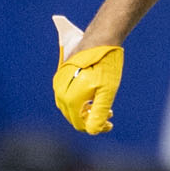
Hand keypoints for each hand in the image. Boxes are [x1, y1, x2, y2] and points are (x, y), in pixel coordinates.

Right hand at [51, 14, 121, 134]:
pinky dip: (80, 100)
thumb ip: (99, 113)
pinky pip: (68, 94)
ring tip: (103, 106)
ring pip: (70, 105)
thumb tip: (92, 131)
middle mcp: (60, 90)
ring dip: (85, 110)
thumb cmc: (105, 65)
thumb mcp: (107, 92)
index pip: (79, 123)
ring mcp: (59, 82)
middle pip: (73, 115)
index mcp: (70, 97)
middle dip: (90, 119)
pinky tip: (94, 95)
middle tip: (109, 115)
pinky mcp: (62, 75)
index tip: (110, 124)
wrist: (100, 38)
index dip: (95, 127)